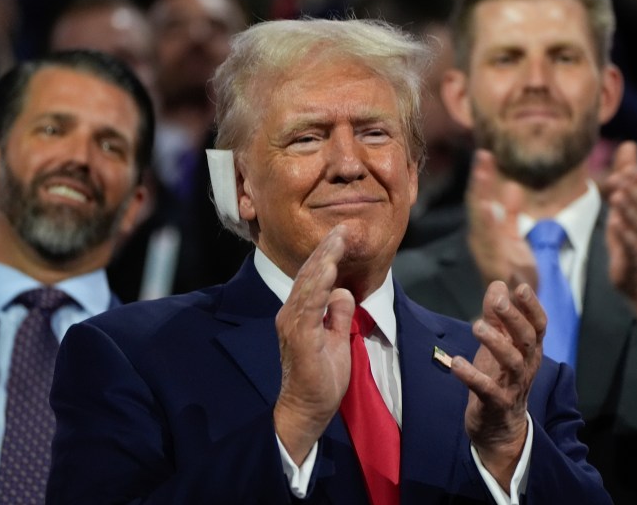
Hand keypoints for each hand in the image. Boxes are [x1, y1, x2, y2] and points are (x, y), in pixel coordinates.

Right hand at [273, 225, 354, 463]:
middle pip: (311, 274)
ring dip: (325, 259)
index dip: (329, 255)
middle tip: (344, 227)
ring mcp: (293, 323)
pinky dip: (319, 285)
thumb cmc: (321, 379)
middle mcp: (292, 313)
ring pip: (309, 284)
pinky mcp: (299, 336)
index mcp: (301, 313)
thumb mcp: (337, 340)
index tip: (344, 234)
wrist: (307, 410)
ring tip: (339, 239)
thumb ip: (339, 315)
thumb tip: (344, 291)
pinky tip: (330, 268)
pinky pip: (309, 305)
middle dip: (328, 248)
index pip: (316, 277)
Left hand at [452, 281, 545, 490]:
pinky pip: (487, 390)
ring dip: (496, 343)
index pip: (539, 326)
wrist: (499, 427)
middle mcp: (526, 367)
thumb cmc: (499, 378)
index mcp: (529, 351)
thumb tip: (498, 284)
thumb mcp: (498, 344)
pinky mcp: (496, 404)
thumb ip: (497, 316)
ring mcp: (513, 387)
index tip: (521, 287)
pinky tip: (456, 363)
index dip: (532, 306)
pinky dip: (472, 376)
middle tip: (499, 303)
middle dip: (515, 320)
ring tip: (477, 326)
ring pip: (512, 363)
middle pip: (528, 340)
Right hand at [466, 150, 537, 289]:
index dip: (483, 177)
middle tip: (483, 155)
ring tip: (484, 173)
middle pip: (479, 205)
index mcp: (485, 231)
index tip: (485, 154)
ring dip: (483, 195)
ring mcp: (488, 252)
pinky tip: (489, 207)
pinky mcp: (498, 265)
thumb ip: (511, 215)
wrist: (516, 306)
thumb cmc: (514, 272)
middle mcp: (482, 239)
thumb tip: (511, 187)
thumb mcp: (513, 238)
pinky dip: (489, 225)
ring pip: (483, 219)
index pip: (481, 199)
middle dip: (481, 181)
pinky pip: (493, 242)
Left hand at [603, 141, 636, 339]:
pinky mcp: (633, 257)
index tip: (626, 167)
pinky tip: (614, 223)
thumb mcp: (627, 202)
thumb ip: (628, 175)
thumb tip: (629, 144)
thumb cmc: (630, 233)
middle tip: (616, 177)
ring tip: (615, 195)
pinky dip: (624, 234)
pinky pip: (631, 244)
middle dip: (633, 189)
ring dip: (628, 208)